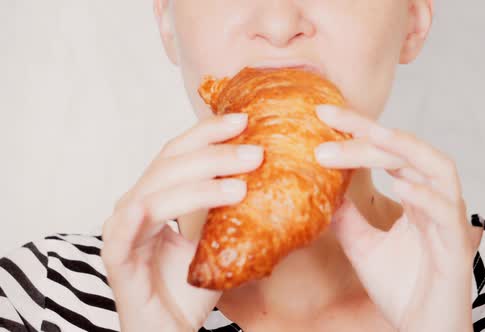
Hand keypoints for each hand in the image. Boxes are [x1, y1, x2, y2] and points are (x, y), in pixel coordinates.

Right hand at [101, 113, 263, 330]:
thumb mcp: (217, 237)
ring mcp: (123, 227)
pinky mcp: (116, 255)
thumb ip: (230, 208)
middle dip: (214, 153)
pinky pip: (127, 228)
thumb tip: (270, 177)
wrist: (172, 329)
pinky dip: (145, 214)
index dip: (208, 133)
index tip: (244, 120)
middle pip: (171, 163)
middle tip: (255, 152)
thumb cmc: (191, 286)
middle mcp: (137, 203)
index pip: (181, 152)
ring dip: (199, 183)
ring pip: (156, 191)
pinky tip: (168, 208)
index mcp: (159, 194)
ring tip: (241, 185)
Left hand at [314, 105, 472, 331]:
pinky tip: (401, 186)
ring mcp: (449, 222)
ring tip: (370, 137)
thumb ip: (347, 216)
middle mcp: (435, 200)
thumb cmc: (402, 287)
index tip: (323, 113)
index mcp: (416, 196)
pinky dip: (426, 197)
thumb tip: (322, 190)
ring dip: (404, 150)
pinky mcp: (457, 249)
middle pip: (410, 150)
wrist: (423, 329)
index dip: (359, 129)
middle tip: (330, 120)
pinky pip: (447, 215)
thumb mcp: (362, 246)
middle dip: (371, 131)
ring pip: (438, 169)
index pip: (389, 151)